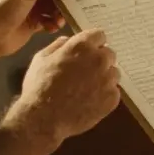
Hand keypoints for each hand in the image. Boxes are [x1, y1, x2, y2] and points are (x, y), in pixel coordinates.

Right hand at [8, 29, 120, 144]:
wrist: (44, 118)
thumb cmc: (39, 86)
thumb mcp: (41, 58)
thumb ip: (58, 45)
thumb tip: (69, 40)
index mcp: (82, 46)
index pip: (99, 35)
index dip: (92, 43)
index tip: (87, 52)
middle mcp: (99, 59)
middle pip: (109, 54)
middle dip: (98, 60)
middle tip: (85, 73)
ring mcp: (107, 80)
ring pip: (113, 73)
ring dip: (104, 77)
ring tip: (87, 89)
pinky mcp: (112, 99)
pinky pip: (114, 92)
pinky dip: (105, 95)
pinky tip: (90, 101)